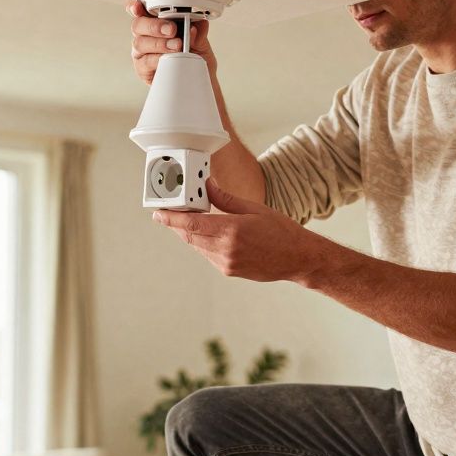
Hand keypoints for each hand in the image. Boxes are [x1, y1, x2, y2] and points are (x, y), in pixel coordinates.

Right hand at [127, 0, 215, 84]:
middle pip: (138, 24)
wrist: (196, 82)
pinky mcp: (142, 68)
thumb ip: (199, 34)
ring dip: (160, 43)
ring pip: (140, 42)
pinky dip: (157, 58)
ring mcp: (142, 52)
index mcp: (157, 22)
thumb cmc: (194, 59)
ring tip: (177, 46)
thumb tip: (198, 25)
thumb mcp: (202, 45)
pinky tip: (167, 58)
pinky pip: (145, 61)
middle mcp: (146, 35)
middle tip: (171, 29)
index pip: (142, 10)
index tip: (139, 6)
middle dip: (154, 25)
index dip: (136, 6)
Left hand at [152, 179, 329, 282]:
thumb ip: (225, 199)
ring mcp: (226, 263)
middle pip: (190, 235)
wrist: (297, 259)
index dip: (171, 218)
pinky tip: (208, 233)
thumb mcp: (254, 208)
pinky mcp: (229, 270)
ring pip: (197, 246)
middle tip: (168, 212)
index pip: (192, 224)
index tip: (158, 213)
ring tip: (188, 218)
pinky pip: (207, 254)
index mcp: (231, 231)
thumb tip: (206, 185)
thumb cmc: (281, 231)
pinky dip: (203, 243)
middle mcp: (225, 249)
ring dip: (190, 233)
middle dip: (177, 224)